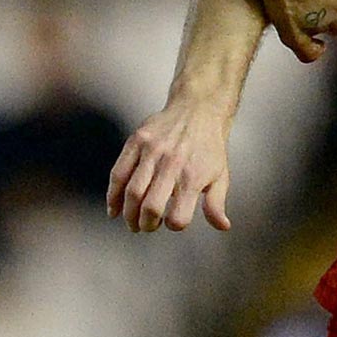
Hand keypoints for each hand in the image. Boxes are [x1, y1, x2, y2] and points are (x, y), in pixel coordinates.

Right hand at [107, 101, 233, 231]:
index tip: (173, 222)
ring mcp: (151, 151)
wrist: (198, 109)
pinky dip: (113, 194)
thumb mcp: (220, 176)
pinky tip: (114, 208)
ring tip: (132, 222)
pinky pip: (118, 172)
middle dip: (146, 224)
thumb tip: (222, 226)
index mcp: (192, 176)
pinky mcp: (137, 141)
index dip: (174, 225)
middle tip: (147, 227)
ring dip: (128, 213)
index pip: (178, 216)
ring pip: (132, 192)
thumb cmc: (209, 146)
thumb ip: (217, 204)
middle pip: (150, 206)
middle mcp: (171, 164)